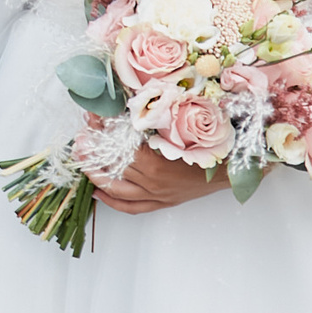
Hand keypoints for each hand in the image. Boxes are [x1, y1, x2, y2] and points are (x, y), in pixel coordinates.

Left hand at [92, 128, 233, 214]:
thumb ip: (152, 119)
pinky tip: (98, 192)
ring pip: (116, 189)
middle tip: (79, 141)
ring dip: (96, 176)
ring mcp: (156, 195)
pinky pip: (131, 207)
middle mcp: (152, 183)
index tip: (91, 119)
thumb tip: (128, 105)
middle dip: (92, 153)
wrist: (231, 168)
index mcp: (155, 162)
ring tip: (83, 163)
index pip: (117, 147)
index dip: (101, 132)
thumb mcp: (179, 126)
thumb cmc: (208, 145)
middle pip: (112, 168)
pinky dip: (112, 201)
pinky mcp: (161, 203)